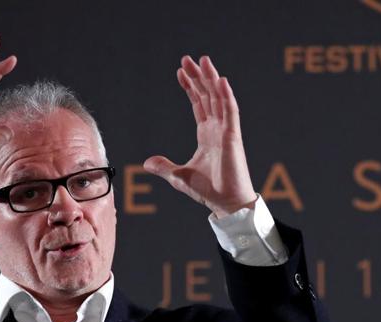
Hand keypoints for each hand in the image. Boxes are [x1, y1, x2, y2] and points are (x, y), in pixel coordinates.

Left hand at [144, 55, 256, 217]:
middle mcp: (217, 129)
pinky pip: (230, 111)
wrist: (226, 203)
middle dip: (198, 77)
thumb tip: (147, 163)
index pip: (198, 104)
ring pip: (219, 98)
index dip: (190, 87)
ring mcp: (226, 131)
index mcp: (207, 135)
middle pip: (207, 96)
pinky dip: (226, 95)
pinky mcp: (233, 137)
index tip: (181, 72)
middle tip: (188, 59)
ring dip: (211, 79)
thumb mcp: (178, 176)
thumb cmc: (209, 190)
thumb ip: (164, 166)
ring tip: (203, 61)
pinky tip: (220, 80)